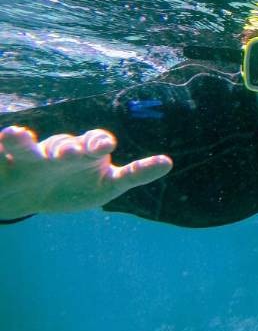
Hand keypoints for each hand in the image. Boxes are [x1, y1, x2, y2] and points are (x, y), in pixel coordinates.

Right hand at [0, 126, 172, 219]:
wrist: (33, 197)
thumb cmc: (77, 187)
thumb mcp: (108, 185)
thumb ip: (135, 173)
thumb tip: (168, 162)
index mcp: (86, 153)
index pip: (96, 142)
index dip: (99, 143)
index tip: (105, 146)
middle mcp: (59, 151)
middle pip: (64, 145)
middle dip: (68, 149)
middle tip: (68, 154)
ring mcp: (31, 158)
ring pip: (26, 147)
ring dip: (21, 140)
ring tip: (17, 134)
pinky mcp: (5, 167)